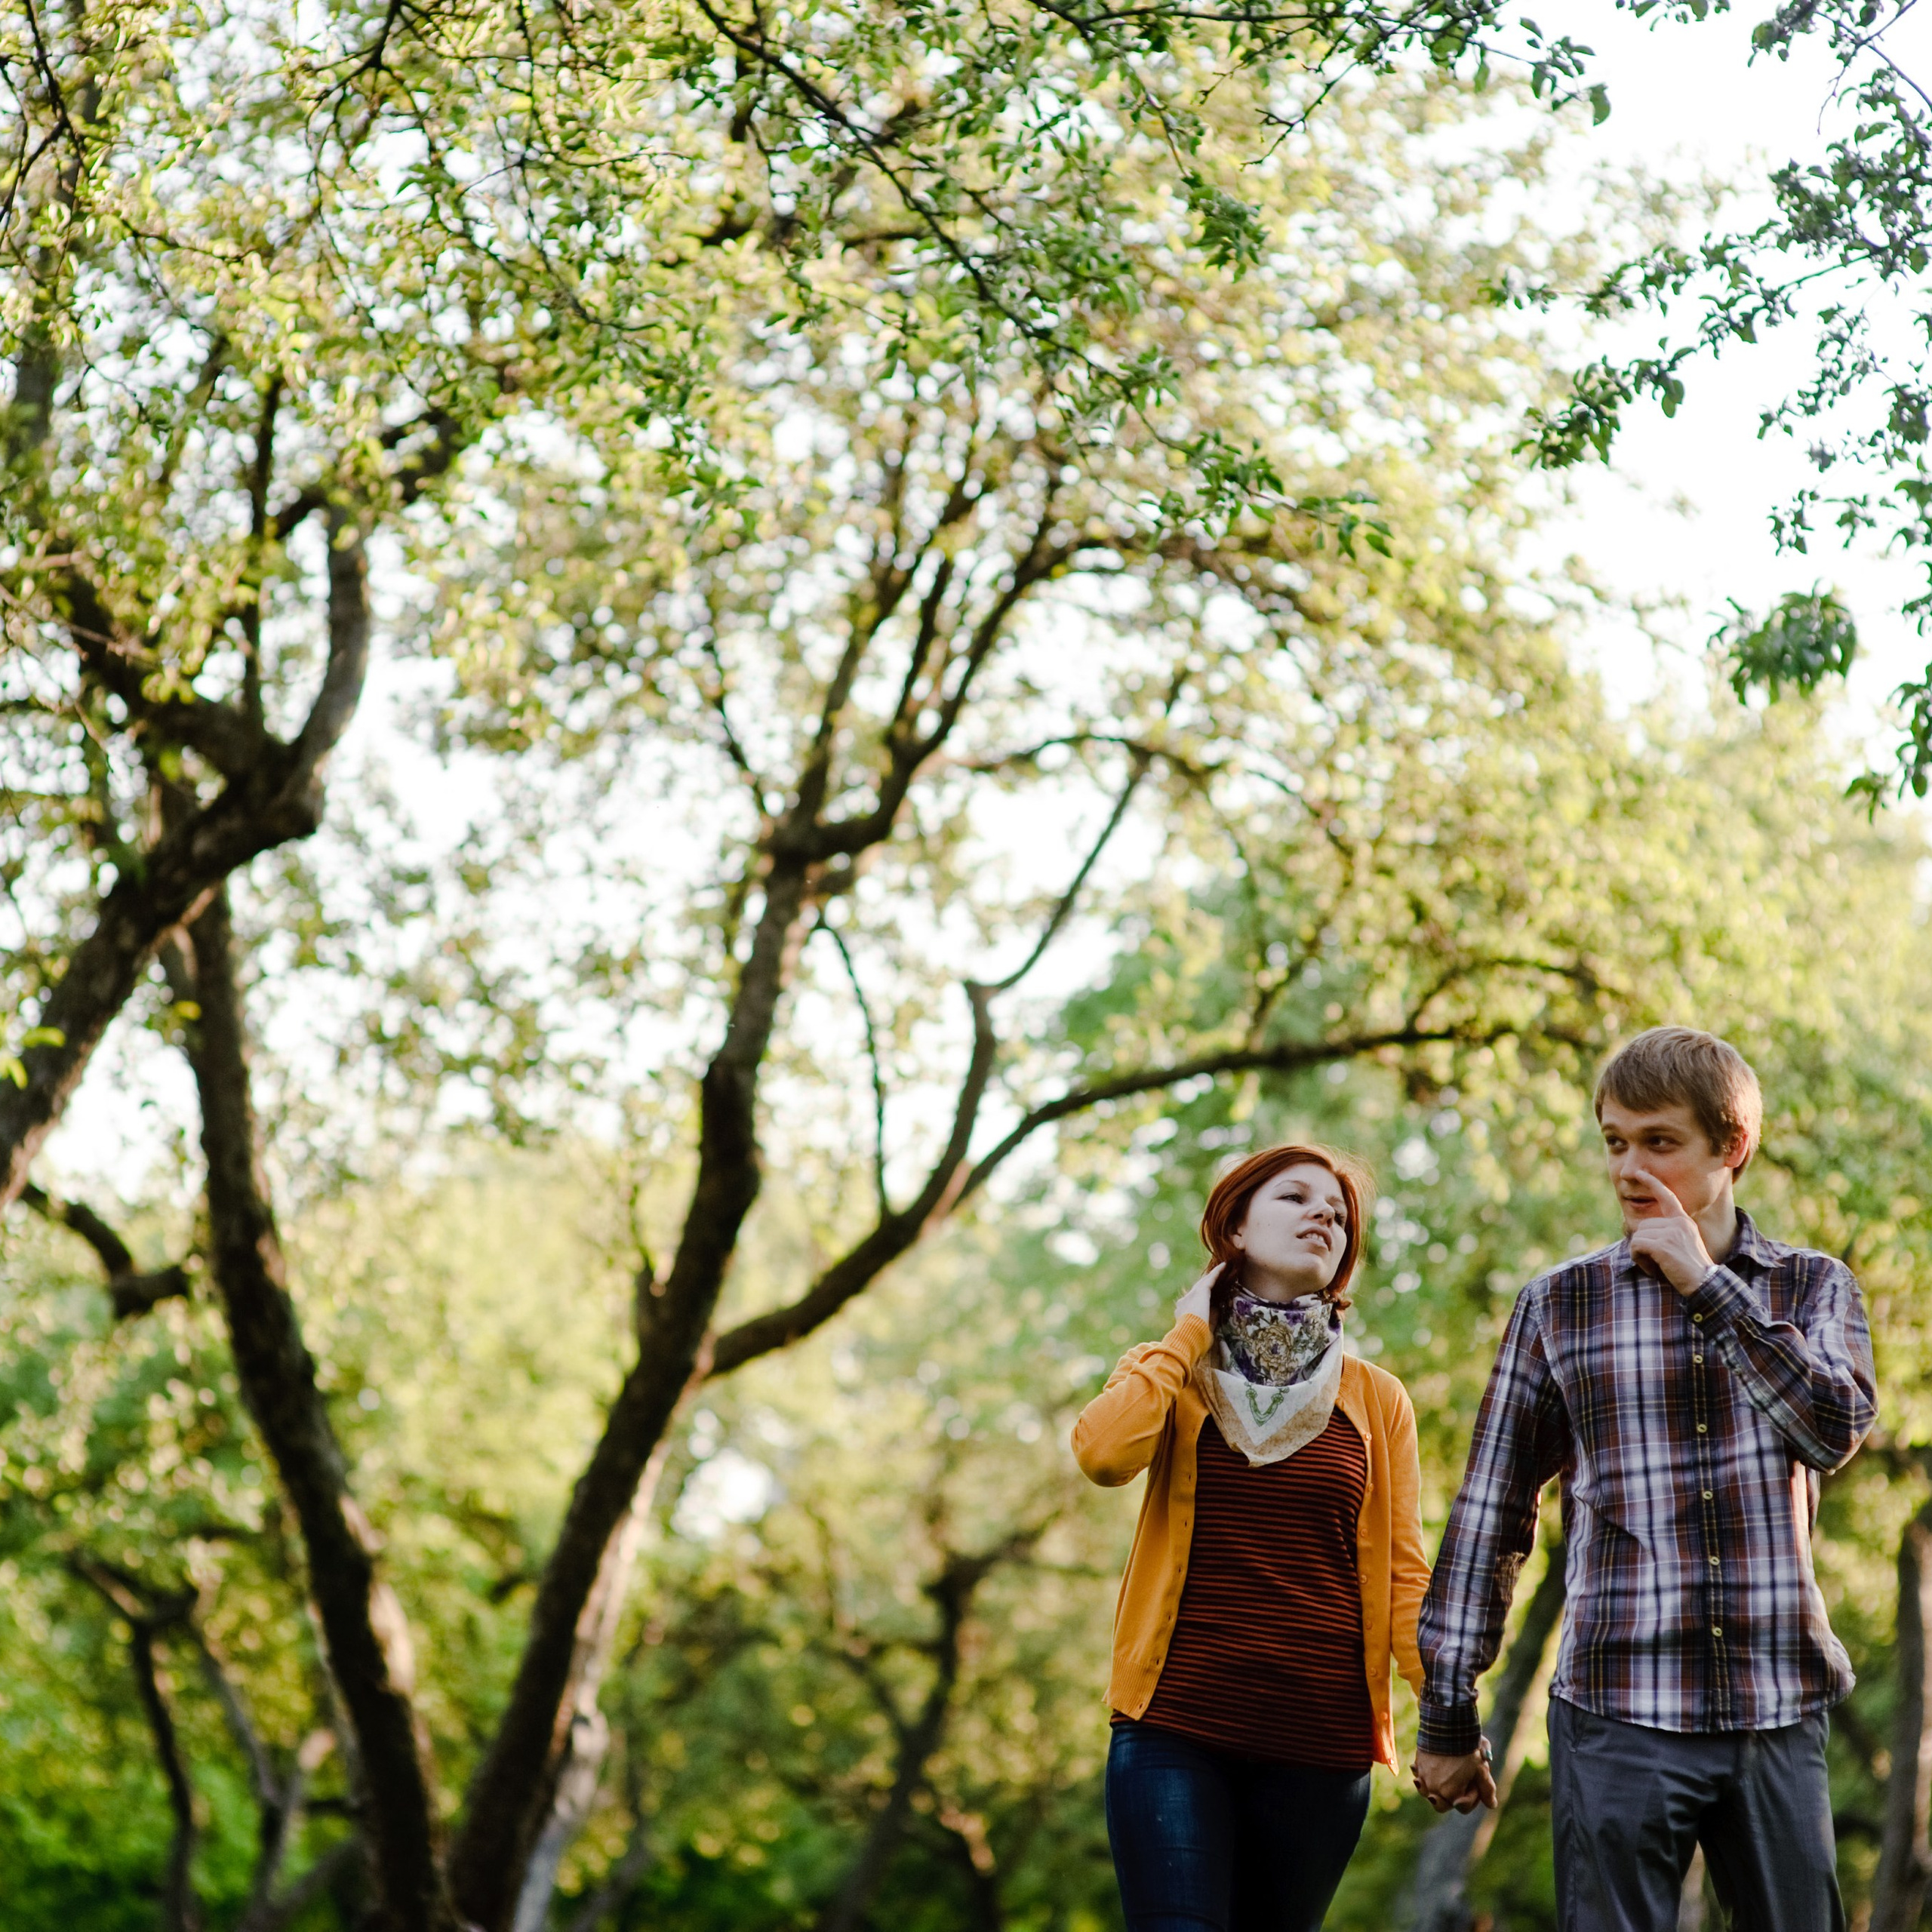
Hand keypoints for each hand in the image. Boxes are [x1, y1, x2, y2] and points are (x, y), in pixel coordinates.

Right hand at [1175, 1262, 1222, 1329]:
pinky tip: (1224, 1266)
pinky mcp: (1200, 1292)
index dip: (1201, 1298)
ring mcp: (1191, 1295)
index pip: (1193, 1302)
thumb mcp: (1204, 1327)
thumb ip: (1210, 1317)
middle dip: (1206, 1283)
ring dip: (1213, 1276)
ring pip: (1203, 1283)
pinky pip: (1210, 1279)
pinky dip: (1217, 1273)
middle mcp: (1184, 1301)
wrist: (1189, 1335)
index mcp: (1183, 1312)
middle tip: (1215, 1277)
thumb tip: (1217, 1308)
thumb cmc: (1197, 1337)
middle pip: (1197, 1289)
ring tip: (1222, 1269)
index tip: (1209, 1296)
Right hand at [1413, 1744, 1497, 1813]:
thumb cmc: (1467, 1748)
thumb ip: (1487, 1789)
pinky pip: (1419, 1777)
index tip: (1475, 1780)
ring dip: (1436, 1788)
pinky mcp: (1417, 1764)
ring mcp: (1423, 1778)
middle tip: (1459, 1781)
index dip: (1473, 1795)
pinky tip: (1433, 1767)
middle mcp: (1434, 1790)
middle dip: (1452, 1797)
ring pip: (1428, 1793)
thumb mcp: (1481, 1768)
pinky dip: (1424, 1776)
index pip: (1463, 1808)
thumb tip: (1492, 1804)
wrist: (1446, 1724)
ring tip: (1445, 1775)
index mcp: (1451, 1794)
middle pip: (1442, 1806)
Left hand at [1625, 1167, 1714, 1295]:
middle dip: (1644, 1245)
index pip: (1667, 1197)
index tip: (1640, 1173)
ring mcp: (1671, 1232)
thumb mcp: (1682, 1245)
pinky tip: (1652, 1269)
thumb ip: (1667, 1234)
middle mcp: (1679, 1223)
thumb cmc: (1691, 1270)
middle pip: (1643, 1226)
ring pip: (1638, 1236)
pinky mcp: (1663, 1244)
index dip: (1653, 1183)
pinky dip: (1638, 1259)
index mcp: (1684, 1221)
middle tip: (1657, 1262)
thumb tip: (1640, 1233)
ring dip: (1641, 1255)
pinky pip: (1636, 1245)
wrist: (1706, 1283)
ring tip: (1658, 1266)